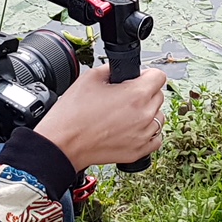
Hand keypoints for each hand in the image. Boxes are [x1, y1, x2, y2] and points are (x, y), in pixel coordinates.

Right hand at [32, 67, 167, 168]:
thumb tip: (122, 71)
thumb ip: (112, 70)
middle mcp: (144, 115)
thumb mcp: (90, 78)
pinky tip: (132, 129)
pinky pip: (156, 138)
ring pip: (159, 117)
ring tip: (127, 114)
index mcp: (136, 95)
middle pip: (159, 96)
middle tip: (126, 96)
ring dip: (147, 112)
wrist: (63, 143)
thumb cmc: (72, 114)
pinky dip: (147, 132)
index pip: (159, 76)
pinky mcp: (138, 151)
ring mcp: (143, 135)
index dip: (147, 74)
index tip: (138, 78)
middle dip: (145, 92)